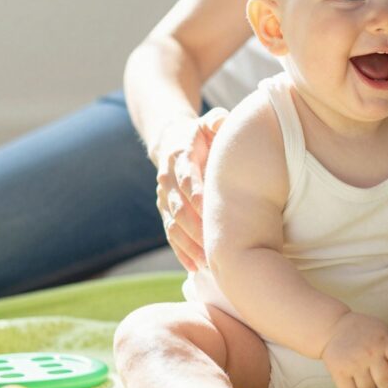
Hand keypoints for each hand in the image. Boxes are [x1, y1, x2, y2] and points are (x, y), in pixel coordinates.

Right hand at [153, 107, 229, 271]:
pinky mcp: (166, 213)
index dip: (197, 195)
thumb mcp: (211, 120)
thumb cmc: (204, 133)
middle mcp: (168, 179)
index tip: (210, 211)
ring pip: (174, 224)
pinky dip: (182, 251)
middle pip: (179, 207)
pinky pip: (171, 235)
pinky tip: (194, 267)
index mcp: (180, 156)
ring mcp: (164, 198)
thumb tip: (222, 122)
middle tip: (216, 246)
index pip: (187, 178)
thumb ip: (218, 120)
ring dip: (190, 244)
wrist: (174, 141)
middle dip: (196, 228)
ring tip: (208, 262)